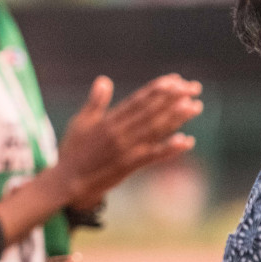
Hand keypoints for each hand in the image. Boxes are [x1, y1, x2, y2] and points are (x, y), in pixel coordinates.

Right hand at [56, 74, 202, 206]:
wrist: (65, 181)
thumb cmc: (73, 151)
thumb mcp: (81, 122)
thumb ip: (95, 102)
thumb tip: (104, 80)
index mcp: (109, 119)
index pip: (138, 100)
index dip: (158, 89)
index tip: (176, 80)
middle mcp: (119, 131)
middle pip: (151, 111)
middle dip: (174, 98)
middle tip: (194, 87)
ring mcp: (124, 148)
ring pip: (155, 130)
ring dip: (177, 118)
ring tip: (194, 106)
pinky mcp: (128, 166)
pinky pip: (153, 156)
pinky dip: (169, 148)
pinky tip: (186, 140)